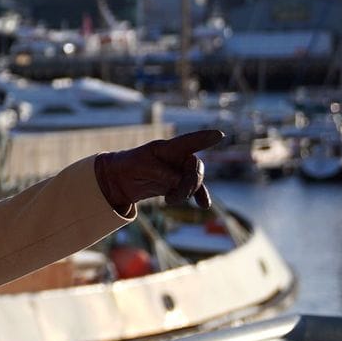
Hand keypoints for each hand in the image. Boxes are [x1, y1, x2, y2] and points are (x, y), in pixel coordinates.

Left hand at [93, 129, 224, 211]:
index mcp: (167, 148)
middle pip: (195, 167)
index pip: (188, 142)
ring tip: (169, 200)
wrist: (122, 180)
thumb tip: (179, 181)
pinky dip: (200, 196)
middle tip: (176, 195)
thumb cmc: (130, 166)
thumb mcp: (141, 167)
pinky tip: (205, 205)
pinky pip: (194, 190)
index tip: (219, 135)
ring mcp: (179, 170)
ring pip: (195, 180)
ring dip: (187, 192)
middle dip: (190, 181)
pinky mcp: (178, 184)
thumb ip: (161, 173)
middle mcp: (177, 157)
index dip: (203, 138)